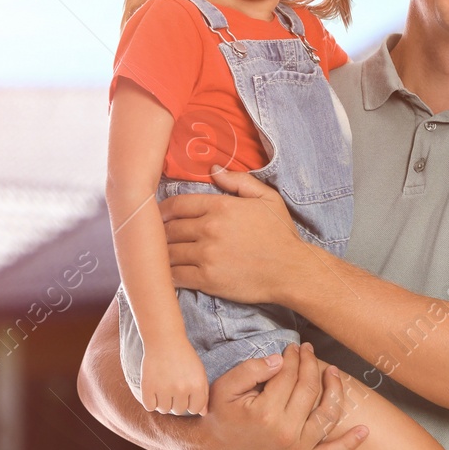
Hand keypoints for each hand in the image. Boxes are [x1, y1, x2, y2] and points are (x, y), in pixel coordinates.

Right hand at [138, 340, 209, 415]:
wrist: (164, 340)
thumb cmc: (184, 357)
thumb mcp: (199, 372)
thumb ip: (203, 393)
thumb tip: (202, 413)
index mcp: (197, 386)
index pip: (195, 409)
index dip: (190, 403)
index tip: (186, 394)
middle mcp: (182, 389)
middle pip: (178, 410)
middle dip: (176, 401)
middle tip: (173, 387)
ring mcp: (164, 389)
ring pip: (164, 410)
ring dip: (163, 402)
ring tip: (163, 388)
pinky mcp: (148, 387)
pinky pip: (150, 407)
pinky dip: (151, 402)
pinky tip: (154, 390)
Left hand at [162, 166, 310, 304]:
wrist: (292, 271)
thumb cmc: (281, 235)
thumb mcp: (267, 198)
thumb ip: (239, 181)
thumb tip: (213, 169)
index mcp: (220, 207)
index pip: (177, 204)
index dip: (162, 210)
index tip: (157, 216)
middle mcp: (209, 229)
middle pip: (169, 229)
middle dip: (160, 233)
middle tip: (156, 237)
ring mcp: (206, 255)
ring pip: (168, 252)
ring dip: (161, 254)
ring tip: (159, 256)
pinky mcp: (207, 280)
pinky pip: (175, 275)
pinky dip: (166, 274)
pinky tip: (166, 274)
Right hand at [196, 342, 367, 449]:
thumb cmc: (218, 416)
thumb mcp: (224, 387)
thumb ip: (250, 369)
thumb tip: (278, 359)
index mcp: (266, 412)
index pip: (289, 376)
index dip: (293, 357)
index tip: (292, 348)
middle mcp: (285, 432)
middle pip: (309, 390)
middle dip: (311, 365)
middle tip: (308, 351)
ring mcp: (296, 449)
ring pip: (327, 415)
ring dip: (336, 391)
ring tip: (334, 372)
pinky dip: (349, 444)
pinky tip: (364, 431)